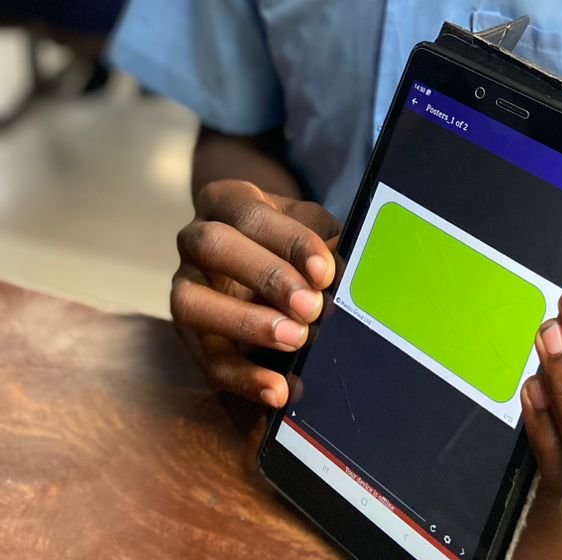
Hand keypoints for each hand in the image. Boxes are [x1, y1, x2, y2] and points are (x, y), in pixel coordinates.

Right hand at [172, 179, 339, 406]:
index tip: (326, 271)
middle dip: (266, 277)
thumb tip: (350, 270)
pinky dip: (243, 378)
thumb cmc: (289, 237)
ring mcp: (183, 285)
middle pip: (214, 247)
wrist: (258, 257)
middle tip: (311, 306)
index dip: (289, 242)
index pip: (252, 214)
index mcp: (225, 200)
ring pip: (191, 304)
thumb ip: (324, 243)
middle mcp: (195, 238)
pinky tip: (279, 389)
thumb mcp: (310, 226)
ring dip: (246, 324)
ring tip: (296, 342)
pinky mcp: (185, 334)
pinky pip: (205, 359)